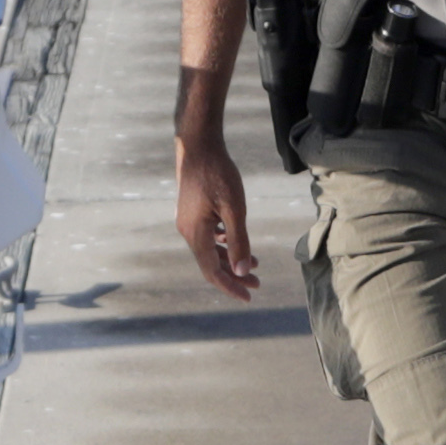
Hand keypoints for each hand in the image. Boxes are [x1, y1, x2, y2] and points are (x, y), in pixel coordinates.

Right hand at [171, 134, 261, 299]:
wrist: (199, 147)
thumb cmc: (218, 174)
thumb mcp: (234, 208)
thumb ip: (239, 241)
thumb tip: (244, 271)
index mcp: (196, 234)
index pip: (212, 271)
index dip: (231, 286)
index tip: (249, 297)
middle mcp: (188, 231)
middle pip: (210, 264)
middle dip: (234, 276)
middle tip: (257, 285)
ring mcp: (188, 222)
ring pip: (209, 251)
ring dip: (230, 260)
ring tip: (254, 266)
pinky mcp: (192, 212)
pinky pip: (207, 237)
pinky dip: (223, 245)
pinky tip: (236, 243)